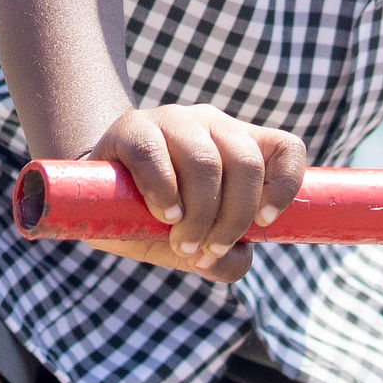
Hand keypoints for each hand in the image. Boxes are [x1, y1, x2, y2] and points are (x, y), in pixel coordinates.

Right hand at [79, 105, 308, 283]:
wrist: (96, 195)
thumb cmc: (155, 216)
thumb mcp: (195, 241)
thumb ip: (222, 257)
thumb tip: (237, 261)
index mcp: (239, 145)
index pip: (286, 149)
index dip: (284, 186)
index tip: (265, 223)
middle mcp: (213, 125)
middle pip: (246, 163)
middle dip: (232, 218)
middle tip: (209, 250)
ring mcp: (173, 120)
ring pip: (206, 162)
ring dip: (199, 214)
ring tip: (181, 242)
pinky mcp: (133, 128)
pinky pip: (156, 155)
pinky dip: (164, 192)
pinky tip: (164, 214)